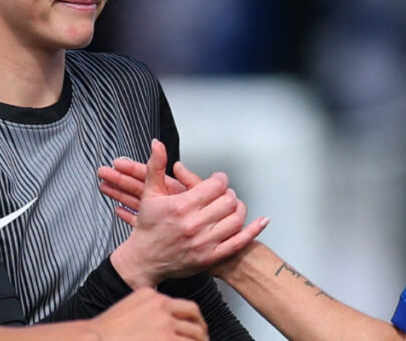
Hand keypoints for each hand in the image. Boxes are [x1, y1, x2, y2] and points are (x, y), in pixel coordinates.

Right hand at [88, 288, 207, 340]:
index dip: (196, 320)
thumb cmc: (108, 332)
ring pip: (196, 336)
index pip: (186, 306)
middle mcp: (161, 307)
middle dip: (202, 333)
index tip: (197, 328)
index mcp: (152, 296)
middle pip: (195, 319)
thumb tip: (166, 322)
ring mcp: (165, 325)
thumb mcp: (130, 308)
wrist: (96, 339)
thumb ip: (149, 310)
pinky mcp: (166, 340)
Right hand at [107, 140, 260, 287]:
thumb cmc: (148, 227)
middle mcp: (193, 225)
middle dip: (228, 193)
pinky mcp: (210, 258)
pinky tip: (261, 221)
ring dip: (239, 208)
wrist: (144, 260)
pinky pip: (239, 242)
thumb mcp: (149, 193)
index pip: (215, 186)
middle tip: (223, 193)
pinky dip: (253, 230)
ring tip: (232, 205)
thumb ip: (156, 166)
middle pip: (228, 201)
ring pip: (236, 219)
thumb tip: (158, 144)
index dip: (220, 179)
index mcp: (180, 206)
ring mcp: (204, 243)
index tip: (217, 180)